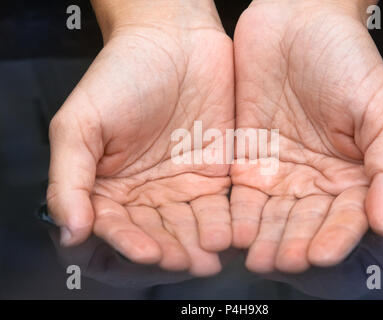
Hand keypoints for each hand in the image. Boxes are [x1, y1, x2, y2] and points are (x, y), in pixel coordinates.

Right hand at [47, 0, 233, 275]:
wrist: (173, 41)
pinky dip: (224, 225)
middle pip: (154, 239)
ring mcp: (180, 188)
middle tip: (185, 263)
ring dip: (198, 247)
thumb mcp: (80, 123)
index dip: (127, 246)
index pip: (112, 232)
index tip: (146, 253)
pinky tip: (230, 236)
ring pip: (189, 231)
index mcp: (106, 188)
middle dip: (169, 253)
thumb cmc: (121, 74)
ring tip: (210, 258)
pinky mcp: (214, 176)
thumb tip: (69, 233)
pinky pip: (220, 209)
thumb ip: (69, 180)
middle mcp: (144, 195)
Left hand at [231, 0, 382, 272]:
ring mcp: (279, 171)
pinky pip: (240, 195)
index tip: (319, 254)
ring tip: (255, 257)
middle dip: (293, 244)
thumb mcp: (381, 109)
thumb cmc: (345, 58)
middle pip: (304, 223)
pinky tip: (232, 231)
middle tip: (280, 262)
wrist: (296, 21)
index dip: (334, 238)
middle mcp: (314, 179)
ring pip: (271, 217)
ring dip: (263, 239)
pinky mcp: (246, 159)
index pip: (344, 217)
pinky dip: (237, 215)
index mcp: (351, 173)